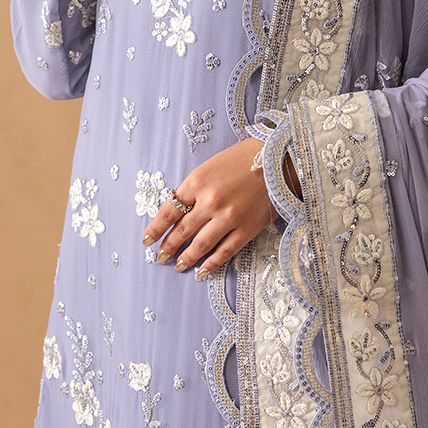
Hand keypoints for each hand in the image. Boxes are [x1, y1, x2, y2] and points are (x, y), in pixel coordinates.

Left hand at [143, 137, 279, 277]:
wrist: (281, 159)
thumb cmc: (244, 157)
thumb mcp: (211, 165)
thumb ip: (194, 187)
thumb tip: (179, 208)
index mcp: (197, 182)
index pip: (169, 211)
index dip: (155, 228)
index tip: (147, 240)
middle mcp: (210, 202)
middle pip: (182, 231)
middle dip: (168, 246)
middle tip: (159, 257)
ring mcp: (228, 218)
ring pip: (200, 245)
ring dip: (186, 258)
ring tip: (177, 266)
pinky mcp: (246, 229)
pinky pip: (224, 251)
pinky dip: (211, 263)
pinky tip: (202, 270)